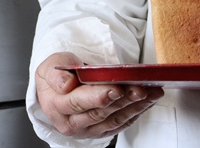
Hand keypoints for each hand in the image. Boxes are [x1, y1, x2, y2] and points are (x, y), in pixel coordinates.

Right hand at [34, 52, 164, 138]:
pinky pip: (120, 124)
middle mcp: (71, 123)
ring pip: (114, 119)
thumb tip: (66, 84)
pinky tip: (148, 100)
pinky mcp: (101, 131)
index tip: (116, 88)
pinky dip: (136, 112)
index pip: (79, 102)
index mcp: (56, 106)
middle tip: (140, 89)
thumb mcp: (49, 68)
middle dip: (123, 100)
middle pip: (100, 112)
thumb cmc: (56, 77)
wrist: (56, 91)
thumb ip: (56, 74)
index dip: (99, 96)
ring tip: (151, 92)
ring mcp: (87, 130)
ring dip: (135, 106)